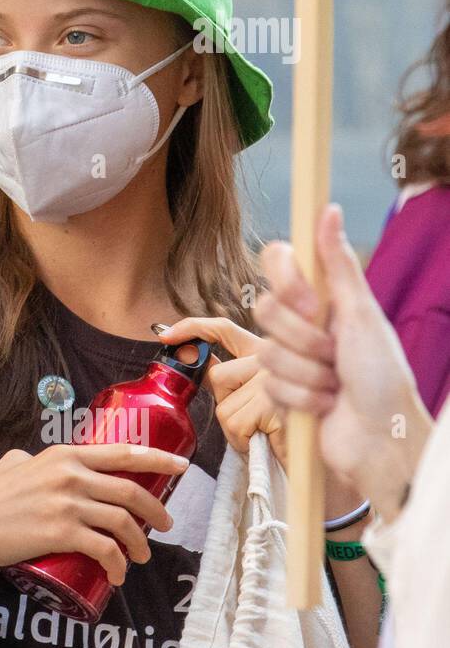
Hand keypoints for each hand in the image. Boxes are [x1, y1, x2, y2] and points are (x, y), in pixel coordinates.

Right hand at [0, 443, 187, 583]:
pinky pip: (104, 549)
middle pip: (131, 491)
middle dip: (156, 510)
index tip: (181, 467)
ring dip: (141, 542)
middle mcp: (70, 475)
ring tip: (142, 555)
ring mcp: (66, 504)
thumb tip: (36, 460)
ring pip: (122, 522)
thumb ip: (32, 460)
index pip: (122, 453)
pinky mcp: (60, 533)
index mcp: (64, 455)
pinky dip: (118, 563)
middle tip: (165, 524)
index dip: (158, 460)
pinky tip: (119, 573)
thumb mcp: (14, 462)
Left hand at [158, 315, 286, 464]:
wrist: (314, 457)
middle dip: (228, 404)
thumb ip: (231, 376)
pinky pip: (236, 425)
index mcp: (264, 350)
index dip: (192, 327)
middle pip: (218, 376)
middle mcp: (271, 357)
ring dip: (238, 429)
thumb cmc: (281, 428)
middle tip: (254, 419)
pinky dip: (245, 441)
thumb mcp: (254, 395)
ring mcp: (273, 377)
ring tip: (263, 432)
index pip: (223, 329)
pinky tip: (267, 440)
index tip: (166, 336)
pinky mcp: (272, 402)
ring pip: (225, 406)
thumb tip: (197, 360)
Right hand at [253, 203, 431, 517]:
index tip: (310, 302)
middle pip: (264, 309)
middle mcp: (304, 323)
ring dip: (307, 374)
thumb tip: (328, 210)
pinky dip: (302, 398)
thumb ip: (337, 263)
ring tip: (335, 383)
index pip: (277, 263)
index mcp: (323, 297)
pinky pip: (270, 385)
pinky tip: (326, 405)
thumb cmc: (383, 376)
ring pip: (267, 352)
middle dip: (302, 338)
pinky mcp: (282, 390)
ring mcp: (291, 357)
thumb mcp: (362, 314)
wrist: (381, 437)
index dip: (286, 282)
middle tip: (333, 352)